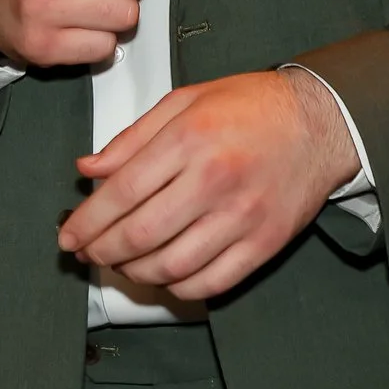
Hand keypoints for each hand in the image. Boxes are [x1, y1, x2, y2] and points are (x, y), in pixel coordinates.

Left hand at [57, 67, 357, 300]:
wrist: (320, 122)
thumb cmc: (250, 107)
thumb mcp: (183, 102)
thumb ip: (132, 139)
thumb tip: (87, 170)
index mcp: (189, 139)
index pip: (121, 193)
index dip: (87, 222)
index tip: (69, 236)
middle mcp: (214, 180)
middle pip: (140, 235)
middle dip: (102, 251)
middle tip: (87, 253)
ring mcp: (242, 217)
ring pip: (171, 266)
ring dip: (134, 272)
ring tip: (121, 263)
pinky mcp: (265, 244)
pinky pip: (210, 283)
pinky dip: (178, 287)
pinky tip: (164, 275)